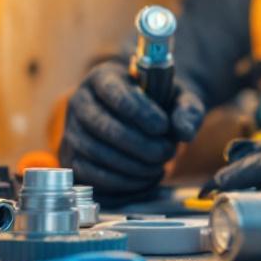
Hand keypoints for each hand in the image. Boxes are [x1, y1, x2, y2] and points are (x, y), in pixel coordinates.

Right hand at [59, 61, 205, 196]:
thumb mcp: (180, 97)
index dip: (139, 112)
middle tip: (167, 152)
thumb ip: (188, 110)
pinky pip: (91, 176)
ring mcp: (72, 131)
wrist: (142, 115)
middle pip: (102, 126)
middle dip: (139, 144)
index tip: (163, 126)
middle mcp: (80, 102)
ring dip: (132, 166)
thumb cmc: (159, 103)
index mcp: (103, 77)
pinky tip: (146, 178)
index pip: (113, 92)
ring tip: (159, 166)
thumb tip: (184, 132)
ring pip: (96, 153)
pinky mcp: (73, 157)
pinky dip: (121, 183)